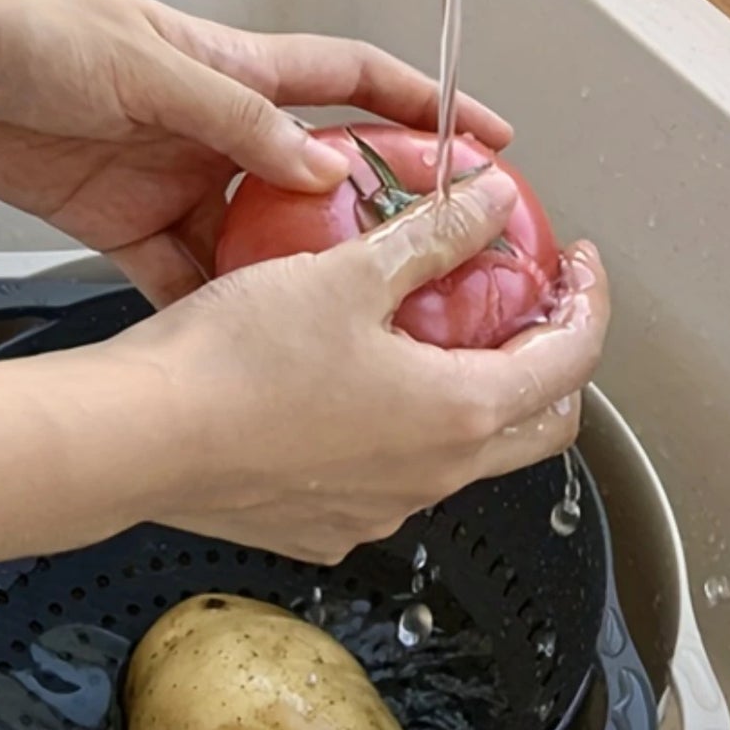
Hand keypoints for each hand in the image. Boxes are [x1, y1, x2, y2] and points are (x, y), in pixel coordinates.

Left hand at [0, 0, 512, 305]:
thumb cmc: (23, 27)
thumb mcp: (144, 64)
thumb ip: (233, 117)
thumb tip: (317, 161)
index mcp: (232, 69)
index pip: (354, 81)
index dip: (424, 107)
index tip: (485, 139)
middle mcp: (211, 128)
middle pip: (313, 176)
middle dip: (368, 216)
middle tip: (416, 265)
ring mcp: (170, 179)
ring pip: (251, 241)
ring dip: (284, 280)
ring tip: (331, 328)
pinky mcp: (120, 223)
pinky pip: (180, 278)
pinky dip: (205, 310)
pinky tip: (232, 347)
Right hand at [102, 171, 608, 563]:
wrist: (139, 439)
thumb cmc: (231, 364)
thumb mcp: (346, 273)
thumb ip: (434, 235)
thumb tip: (490, 204)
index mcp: (456, 413)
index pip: (571, 360)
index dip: (590, 303)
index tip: (577, 269)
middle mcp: (430, 477)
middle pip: (541, 426)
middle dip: (555, 365)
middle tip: (533, 312)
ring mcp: (379, 510)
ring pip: (465, 458)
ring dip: (476, 401)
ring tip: (440, 342)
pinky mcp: (326, 525)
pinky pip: (392, 482)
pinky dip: (404, 437)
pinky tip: (359, 395)